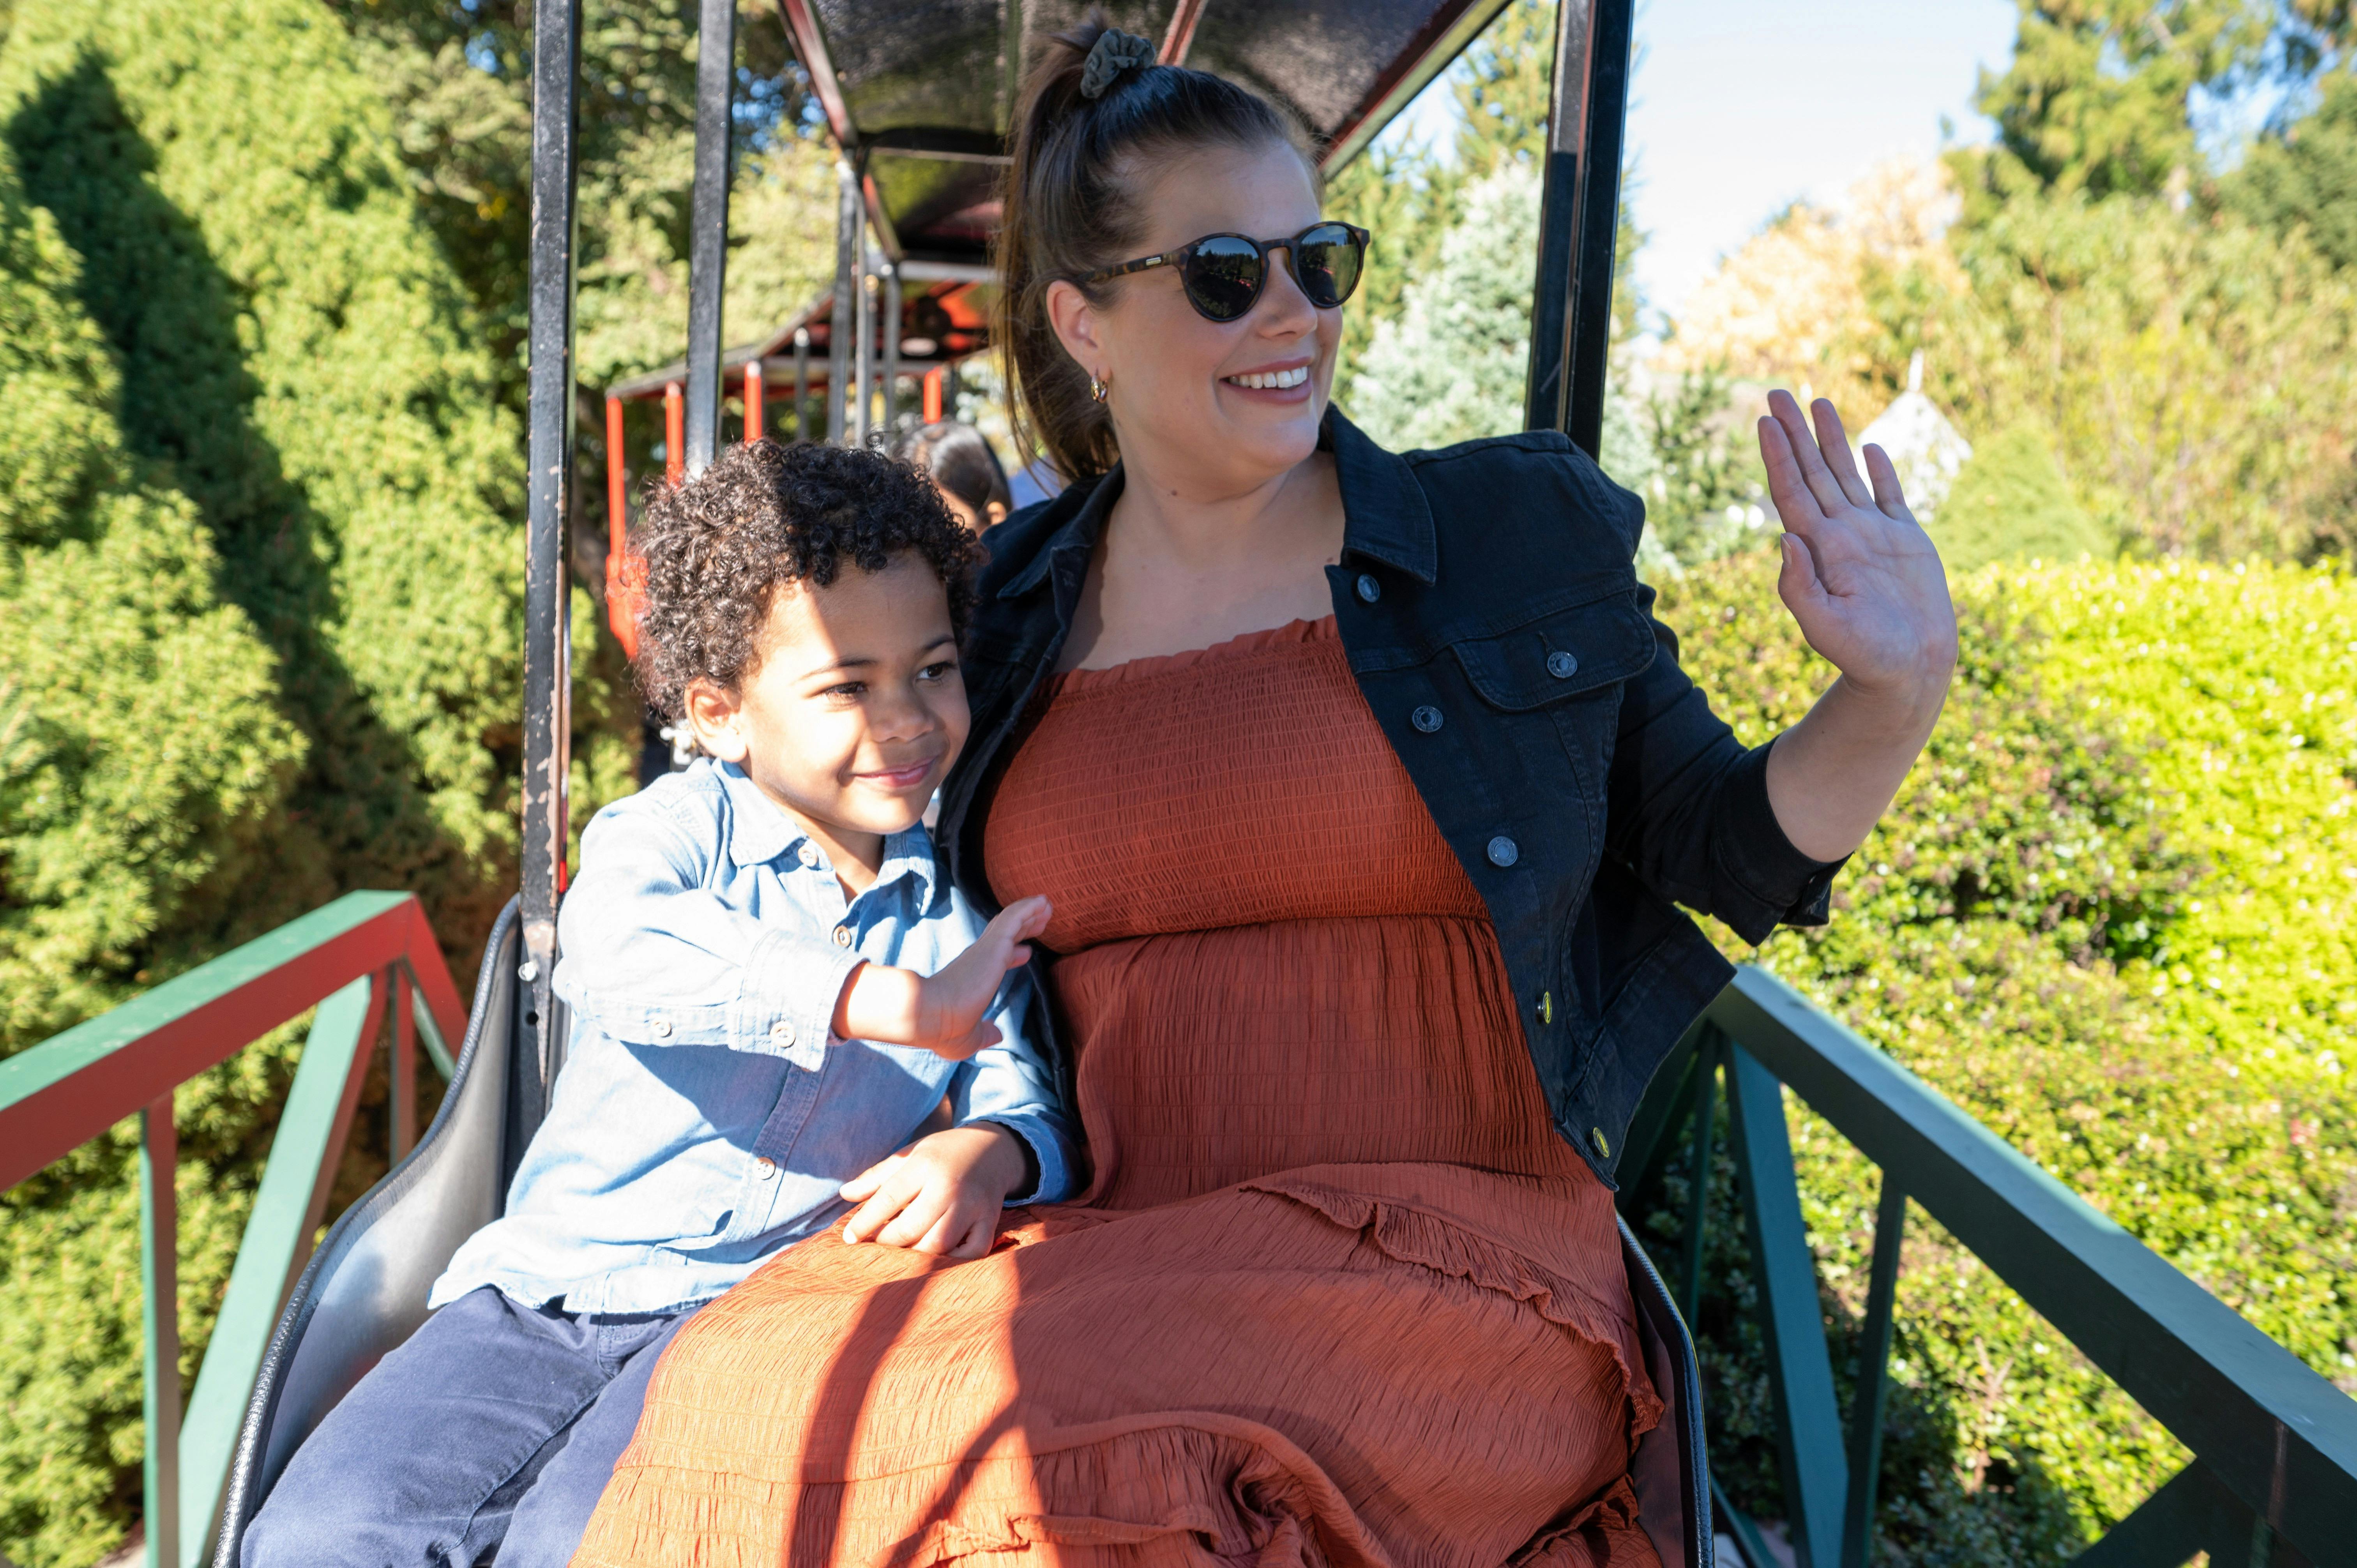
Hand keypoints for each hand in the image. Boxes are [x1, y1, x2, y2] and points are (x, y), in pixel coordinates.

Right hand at [833, 896, 1052, 1060]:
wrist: (928, 1016)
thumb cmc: (944, 1030)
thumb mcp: (970, 1038)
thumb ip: (985, 1034)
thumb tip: (996, 1035)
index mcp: (970, 979)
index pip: (995, 960)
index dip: (1012, 953)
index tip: (1025, 952)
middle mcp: (977, 960)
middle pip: (1004, 936)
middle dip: (1023, 927)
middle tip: (1041, 920)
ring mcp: (985, 950)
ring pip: (1010, 922)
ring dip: (1029, 913)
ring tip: (1047, 905)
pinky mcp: (993, 945)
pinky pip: (1014, 919)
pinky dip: (1028, 908)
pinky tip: (1043, 902)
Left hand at [838, 1123, 1027, 1258]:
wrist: (995, 1148)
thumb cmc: (942, 1154)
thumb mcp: (909, 1155)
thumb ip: (876, 1176)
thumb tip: (844, 1194)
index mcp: (925, 1165)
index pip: (889, 1197)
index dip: (865, 1221)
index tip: (849, 1238)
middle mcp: (950, 1186)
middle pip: (912, 1227)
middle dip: (888, 1242)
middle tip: (878, 1245)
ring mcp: (973, 1205)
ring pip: (939, 1244)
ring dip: (916, 1255)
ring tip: (903, 1253)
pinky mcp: (990, 1221)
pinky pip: (972, 1253)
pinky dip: (953, 1262)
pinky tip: (937, 1258)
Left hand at [1757, 391, 1956, 710]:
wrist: (1909, 669)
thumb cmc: (1864, 656)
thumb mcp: (1823, 626)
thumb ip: (1798, 586)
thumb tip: (1784, 539)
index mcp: (1818, 549)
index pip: (1792, 491)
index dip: (1778, 456)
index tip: (1763, 421)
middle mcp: (1840, 534)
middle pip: (1812, 471)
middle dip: (1794, 432)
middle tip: (1776, 392)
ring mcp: (1872, 535)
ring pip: (1846, 475)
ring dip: (1832, 439)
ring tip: (1818, 402)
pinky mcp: (1905, 541)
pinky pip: (1890, 497)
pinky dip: (1880, 472)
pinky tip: (1869, 448)